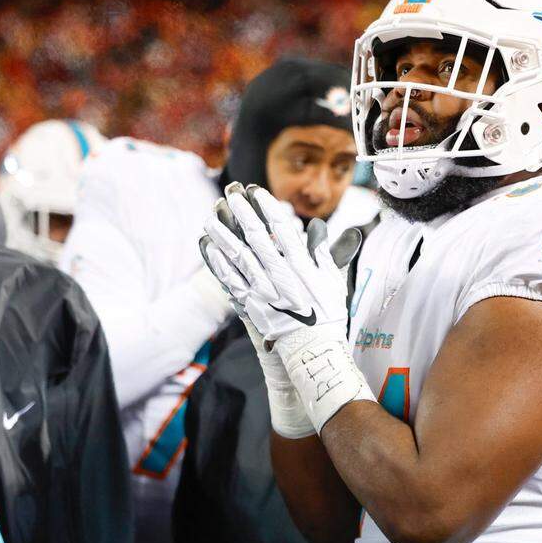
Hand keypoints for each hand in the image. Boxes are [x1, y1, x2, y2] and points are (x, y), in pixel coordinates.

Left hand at [200, 182, 374, 432]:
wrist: (311, 351)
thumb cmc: (327, 316)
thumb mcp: (333, 281)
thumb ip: (322, 252)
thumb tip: (316, 227)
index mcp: (300, 264)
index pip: (280, 226)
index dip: (265, 206)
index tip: (255, 191)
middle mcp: (277, 273)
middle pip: (254, 234)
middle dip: (241, 211)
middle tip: (230, 193)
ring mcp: (260, 288)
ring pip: (236, 253)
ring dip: (222, 232)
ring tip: (211, 214)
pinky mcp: (248, 303)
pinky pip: (228, 278)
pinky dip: (216, 260)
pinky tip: (208, 247)